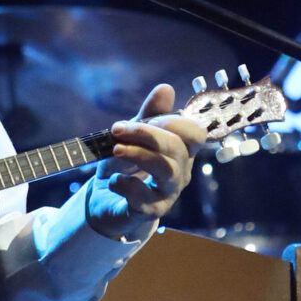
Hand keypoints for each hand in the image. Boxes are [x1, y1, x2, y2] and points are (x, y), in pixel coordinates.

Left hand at [91, 83, 200, 227]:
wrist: (104, 199)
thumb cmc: (124, 165)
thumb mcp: (132, 136)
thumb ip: (148, 115)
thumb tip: (165, 88)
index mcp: (180, 151)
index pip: (195, 132)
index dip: (171, 121)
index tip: (141, 118)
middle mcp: (180, 172)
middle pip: (177, 147)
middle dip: (146, 133)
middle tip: (117, 130)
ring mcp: (168, 194)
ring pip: (166, 169)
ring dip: (138, 154)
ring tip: (115, 150)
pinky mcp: (150, 212)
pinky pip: (145, 198)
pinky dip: (126, 185)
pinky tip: (113, 181)